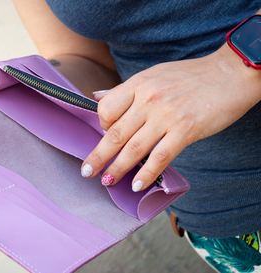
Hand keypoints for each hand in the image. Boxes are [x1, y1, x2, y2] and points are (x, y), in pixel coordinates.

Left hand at [81, 44, 260, 190]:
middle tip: (86, 172)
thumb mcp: (153, 75)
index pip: (106, 108)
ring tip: (106, 181)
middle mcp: (148, 100)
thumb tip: (97, 97)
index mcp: (138, 84)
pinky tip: (136, 185)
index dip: (101, 125)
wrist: (229, 74)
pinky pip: (160, 157)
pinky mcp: (185, 131)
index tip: (104, 134)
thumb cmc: (190, 76)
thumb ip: (125, 90)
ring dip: (117, 168)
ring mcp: (166, 116)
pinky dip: (146, 174)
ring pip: (134, 148)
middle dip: (98, 156)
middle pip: (115, 133)